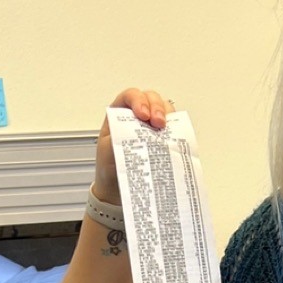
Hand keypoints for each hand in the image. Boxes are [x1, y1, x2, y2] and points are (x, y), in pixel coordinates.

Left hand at [87, 87, 177, 210]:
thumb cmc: (110, 165)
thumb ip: (118, 139)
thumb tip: (132, 134)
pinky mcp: (163, 136)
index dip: (138, 100)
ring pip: (164, 108)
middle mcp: (137, 115)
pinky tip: (173, 137)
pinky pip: (173, 125)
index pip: (130, 96)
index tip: (143, 114)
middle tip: (158, 123)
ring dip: (167, 115)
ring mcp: (151, 125)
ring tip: (165, 130)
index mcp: (120, 113)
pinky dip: (175, 128)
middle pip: (151, 98)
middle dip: (157, 107)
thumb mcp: (107, 150)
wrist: (117, 187)